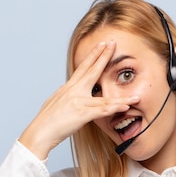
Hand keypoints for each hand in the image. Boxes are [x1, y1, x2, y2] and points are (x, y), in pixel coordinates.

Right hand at [18, 41, 139, 159]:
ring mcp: (78, 101)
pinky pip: (102, 111)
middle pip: (92, 71)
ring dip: (122, 97)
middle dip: (104, 56)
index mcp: (68, 88)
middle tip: (113, 44)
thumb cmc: (46, 121)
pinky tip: (126, 107)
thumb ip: (66, 97)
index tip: (102, 45)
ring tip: (135, 95)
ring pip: (104, 97)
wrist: (39, 132)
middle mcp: (73, 91)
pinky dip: (115, 109)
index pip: (82, 67)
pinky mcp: (81, 114)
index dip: (93, 55)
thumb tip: (70, 95)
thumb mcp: (56, 103)